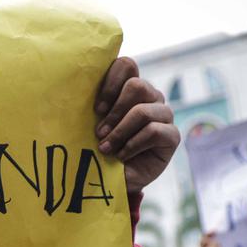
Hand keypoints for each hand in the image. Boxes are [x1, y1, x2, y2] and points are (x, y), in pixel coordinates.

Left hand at [94, 57, 179, 194]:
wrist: (110, 181)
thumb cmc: (97, 148)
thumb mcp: (88, 124)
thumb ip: (90, 105)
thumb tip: (74, 86)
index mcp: (129, 88)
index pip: (126, 65)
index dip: (111, 82)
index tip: (97, 108)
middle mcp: (150, 97)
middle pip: (137, 86)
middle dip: (114, 112)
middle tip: (99, 132)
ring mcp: (163, 115)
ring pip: (143, 111)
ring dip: (120, 132)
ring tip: (105, 148)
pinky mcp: (172, 135)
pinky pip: (154, 131)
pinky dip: (132, 145)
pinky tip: (122, 156)